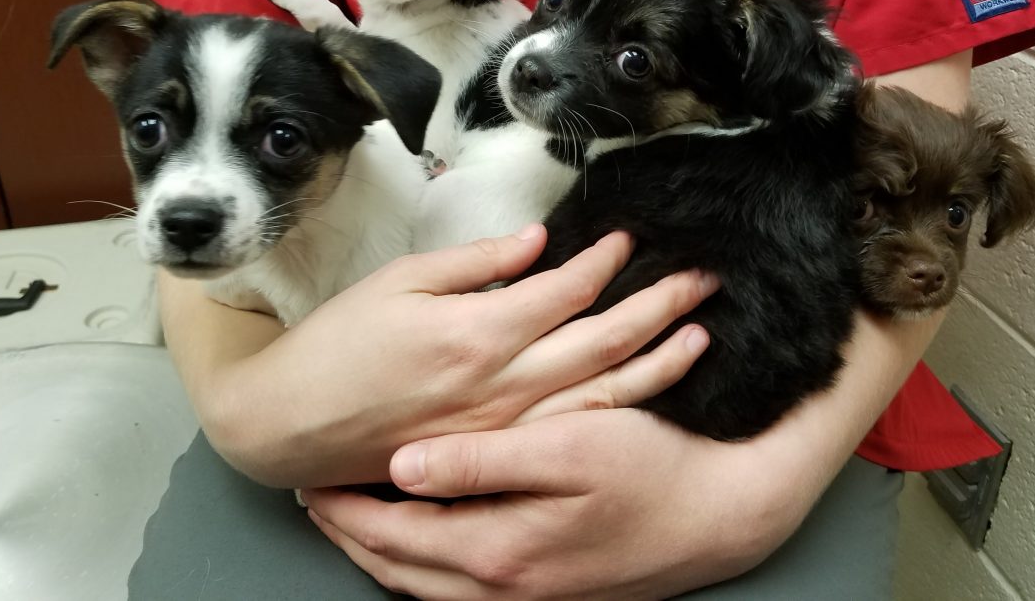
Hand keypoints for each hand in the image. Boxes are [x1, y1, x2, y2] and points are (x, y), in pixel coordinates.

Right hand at [206, 226, 714, 487]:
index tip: (630, 238)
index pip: (565, 291)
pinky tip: (647, 392)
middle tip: (702, 279)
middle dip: (658, 305)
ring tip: (699, 334)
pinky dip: (618, 409)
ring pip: (601, 392)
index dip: (604, 261)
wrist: (294, 424)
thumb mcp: (400, 282)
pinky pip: (572, 429)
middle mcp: (502, 383)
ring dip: (656, 361)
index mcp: (477, 332)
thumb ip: (475, 261)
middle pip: (602, 340)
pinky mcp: (497, 451)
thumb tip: (534, 241)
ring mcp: (505, 425)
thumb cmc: (339, 346)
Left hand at [304, 408, 809, 599]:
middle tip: (318, 498)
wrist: (721, 516)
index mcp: (499, 551)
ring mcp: (527, 598)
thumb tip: (402, 465)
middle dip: (352, 535)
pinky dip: (426, 564)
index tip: (313, 479)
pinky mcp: (546, 592)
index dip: (347, 508)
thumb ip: (483, 461)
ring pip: (427, 587)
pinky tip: (425, 535)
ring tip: (356, 515)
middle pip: (399, 571)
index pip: (393, 537)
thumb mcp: (569, 448)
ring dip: (385, 551)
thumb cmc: (651, 471)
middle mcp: (505, 589)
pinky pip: (460, 589)